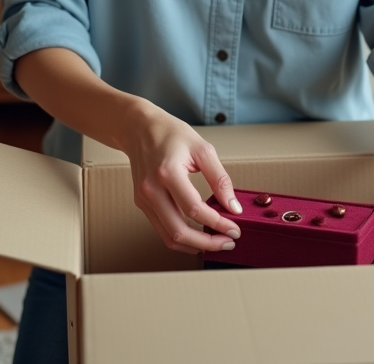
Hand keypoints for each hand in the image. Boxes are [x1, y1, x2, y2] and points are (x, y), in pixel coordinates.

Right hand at [121, 107, 242, 254]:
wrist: (139, 128)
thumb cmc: (170, 134)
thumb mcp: (202, 149)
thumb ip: (220, 179)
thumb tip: (233, 207)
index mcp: (167, 172)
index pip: (194, 209)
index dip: (217, 223)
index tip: (235, 229)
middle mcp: (151, 189)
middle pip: (179, 231)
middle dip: (207, 243)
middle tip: (228, 242)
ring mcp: (143, 199)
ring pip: (168, 237)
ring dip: (195, 245)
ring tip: (216, 243)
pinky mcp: (142, 204)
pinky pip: (162, 230)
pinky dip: (182, 238)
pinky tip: (199, 236)